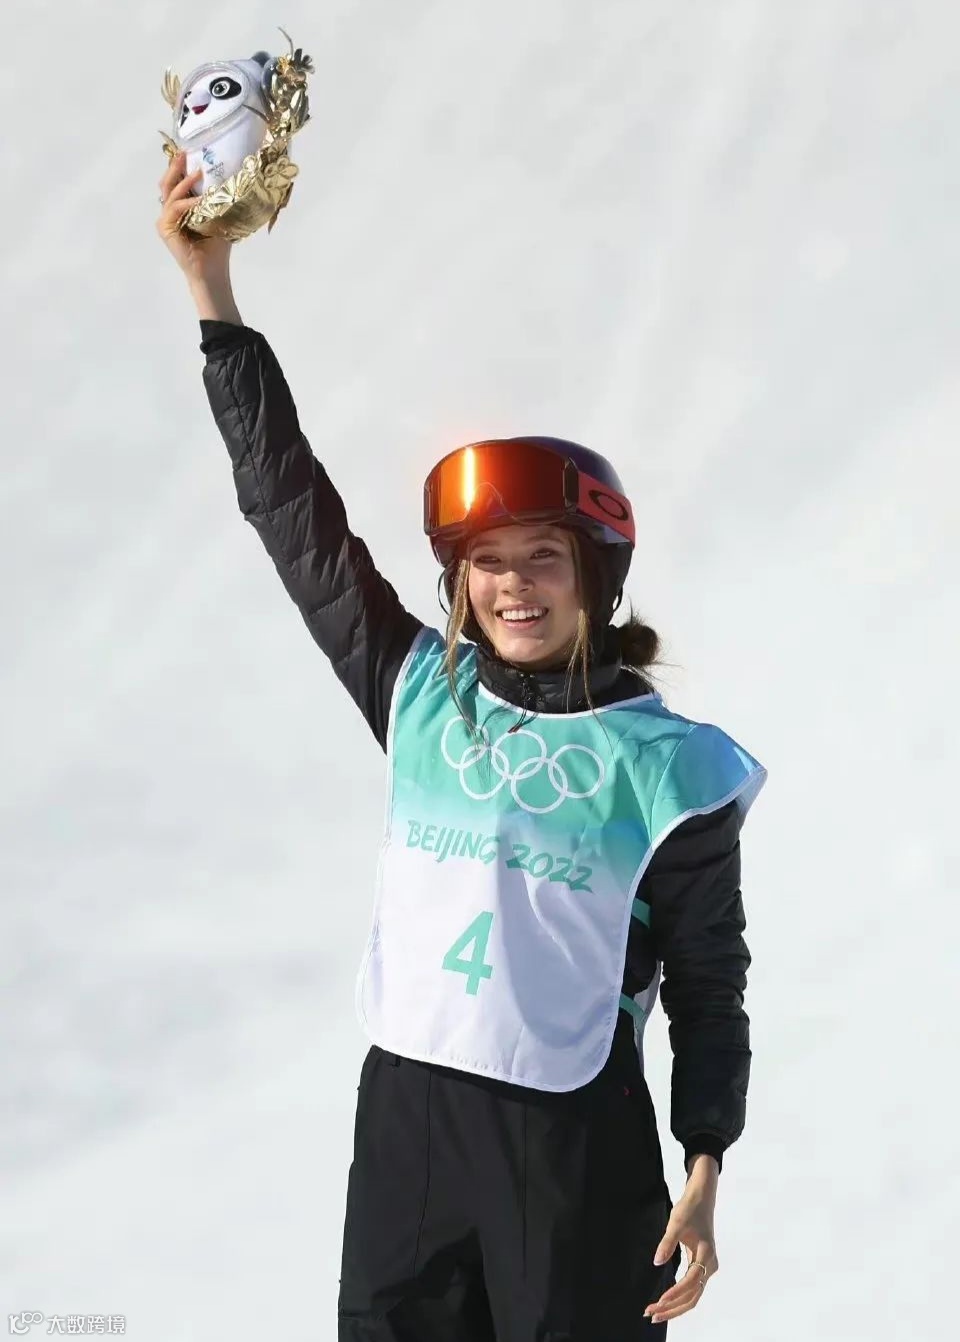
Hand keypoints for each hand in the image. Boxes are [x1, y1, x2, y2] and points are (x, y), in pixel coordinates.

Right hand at [155, 151, 232, 289]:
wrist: (212, 271)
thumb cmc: (217, 248)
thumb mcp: (219, 217)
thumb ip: (219, 200)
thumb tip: (232, 177)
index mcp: (180, 208)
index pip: (177, 183)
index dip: (181, 167)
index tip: (192, 151)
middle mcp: (169, 212)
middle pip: (168, 183)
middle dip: (176, 166)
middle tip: (186, 152)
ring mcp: (165, 220)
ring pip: (170, 192)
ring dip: (183, 180)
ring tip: (198, 171)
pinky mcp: (165, 229)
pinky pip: (175, 208)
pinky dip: (187, 202)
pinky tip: (200, 199)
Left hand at [644, 1159, 719, 1325]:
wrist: (702, 1199)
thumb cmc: (690, 1209)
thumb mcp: (676, 1222)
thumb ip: (667, 1243)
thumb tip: (656, 1262)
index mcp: (707, 1254)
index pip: (691, 1281)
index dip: (675, 1292)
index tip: (659, 1300)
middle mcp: (710, 1265)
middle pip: (693, 1296)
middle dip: (673, 1308)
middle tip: (651, 1314)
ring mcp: (707, 1268)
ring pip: (692, 1295)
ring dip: (675, 1306)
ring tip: (654, 1312)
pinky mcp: (702, 1267)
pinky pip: (691, 1288)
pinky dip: (678, 1297)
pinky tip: (664, 1302)